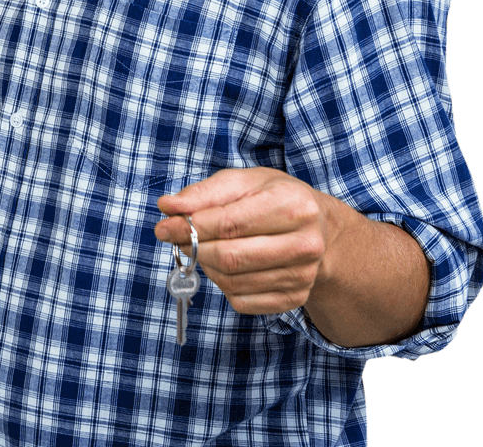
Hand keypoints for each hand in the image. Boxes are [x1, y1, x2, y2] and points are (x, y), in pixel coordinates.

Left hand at [156, 167, 331, 315]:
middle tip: (177, 239)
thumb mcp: (243, 182)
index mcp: (293, 205)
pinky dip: (222, 285)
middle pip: (231, 256)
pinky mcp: (295, 298)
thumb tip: (167, 207)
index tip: (164, 226)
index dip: (190, 226)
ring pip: (233, 281)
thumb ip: (204, 193)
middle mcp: (305, 244)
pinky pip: (243, 301)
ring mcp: (303, 275)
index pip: (229, 223)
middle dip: (194, 248)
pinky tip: (223, 266)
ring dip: (205, 266)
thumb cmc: (273, 197)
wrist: (318, 227)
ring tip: (201, 248)